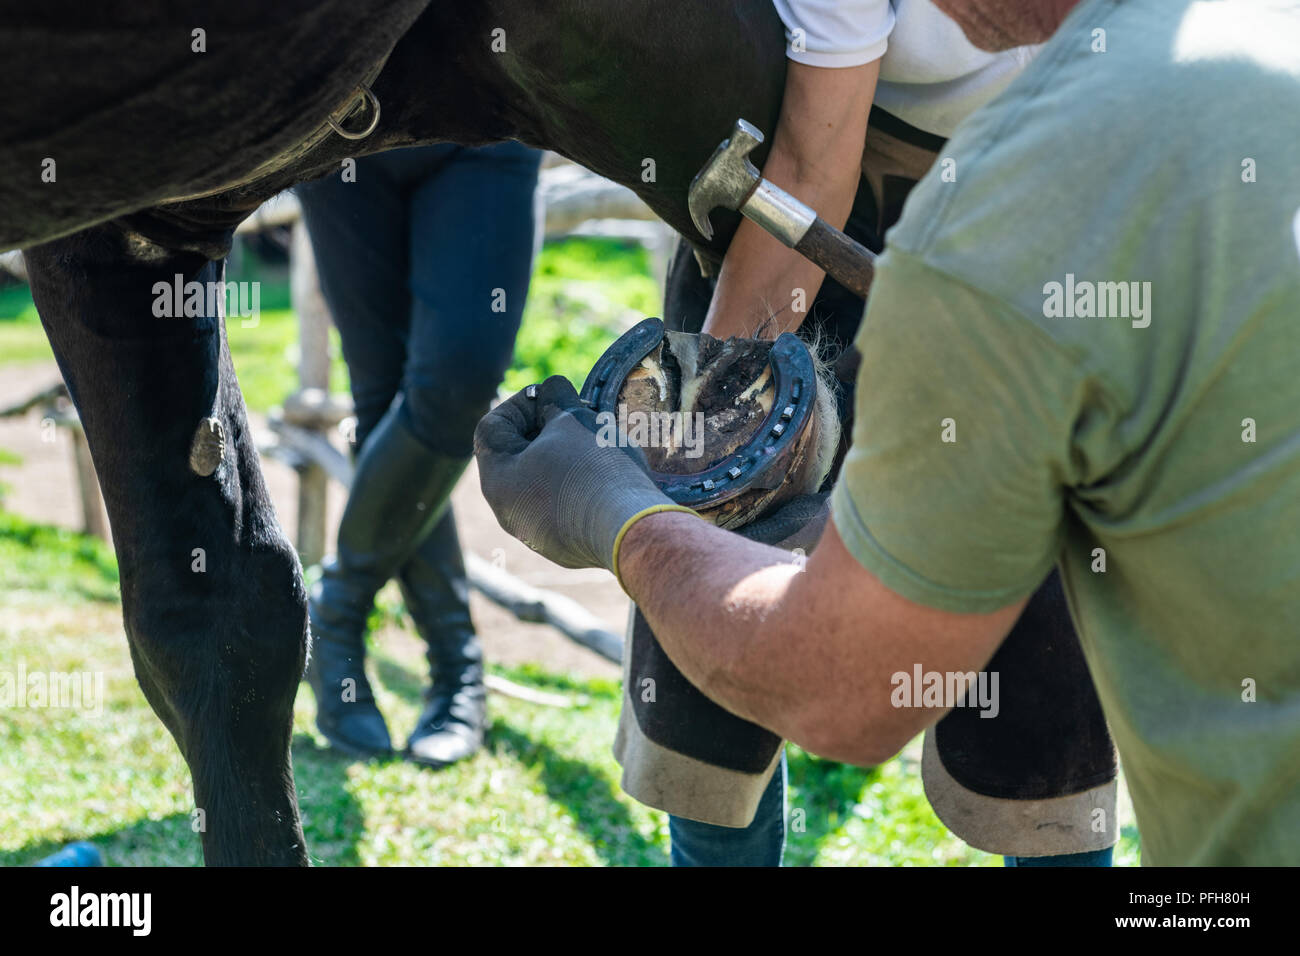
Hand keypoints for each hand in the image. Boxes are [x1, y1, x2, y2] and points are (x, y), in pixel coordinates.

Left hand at [473, 375, 692, 575]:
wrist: (630, 531)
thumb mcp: (572, 418)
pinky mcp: (564, 547)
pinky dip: (579, 487)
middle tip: (579, 419)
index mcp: (498, 479)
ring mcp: (536, 534)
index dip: (521, 403)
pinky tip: (606, 479)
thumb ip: (555, 397)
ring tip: (596, 447)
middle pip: (518, 456)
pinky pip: (564, 507)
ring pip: (542, 483)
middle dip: (547, 430)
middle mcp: (508, 512)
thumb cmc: (594, 469)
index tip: (554, 398)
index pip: (492, 426)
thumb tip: (549, 392)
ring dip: (565, 458)